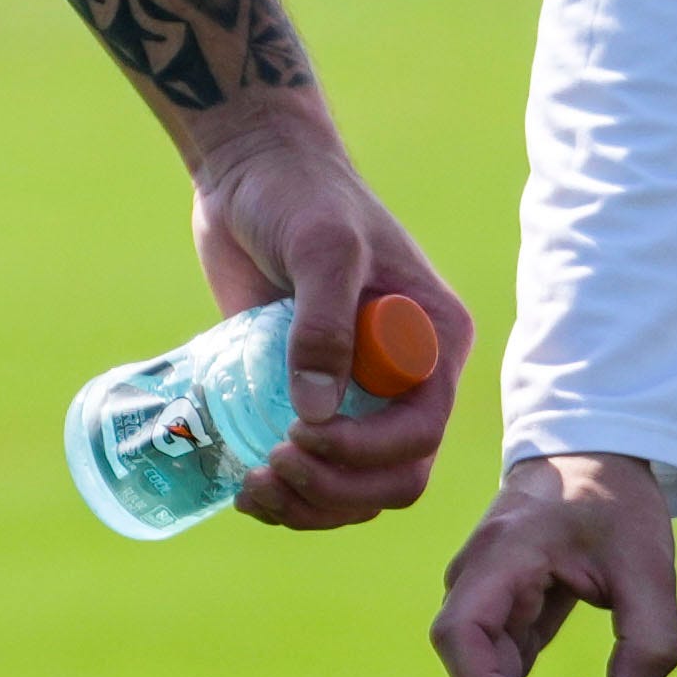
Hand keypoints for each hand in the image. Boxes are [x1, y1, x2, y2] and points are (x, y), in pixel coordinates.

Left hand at [181, 95, 473, 530]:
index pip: (419, 431)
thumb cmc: (297, 194)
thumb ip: (324, 324)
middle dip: (334, 491)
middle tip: (267, 472)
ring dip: (309, 505)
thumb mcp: (322, 245)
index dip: (366, 454)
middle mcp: (405, 377)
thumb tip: (320, 416)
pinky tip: (244, 484)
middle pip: (394, 476)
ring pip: (355, 488)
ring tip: (250, 489)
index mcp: (432, 342)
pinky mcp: (310, 398)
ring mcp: (358, 393)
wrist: (249, 171)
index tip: (299, 437)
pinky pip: (315, 470)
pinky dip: (288, 493)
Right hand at [434, 451, 676, 676]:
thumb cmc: (616, 498)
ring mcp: (485, 598)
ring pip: (477, 676)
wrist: (592, 450)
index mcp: (501, 557)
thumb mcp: (648, 562)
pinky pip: (497, 669)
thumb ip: (650, 636)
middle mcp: (477, 580)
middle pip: (463, 668)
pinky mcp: (503, 613)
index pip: (460, 635)